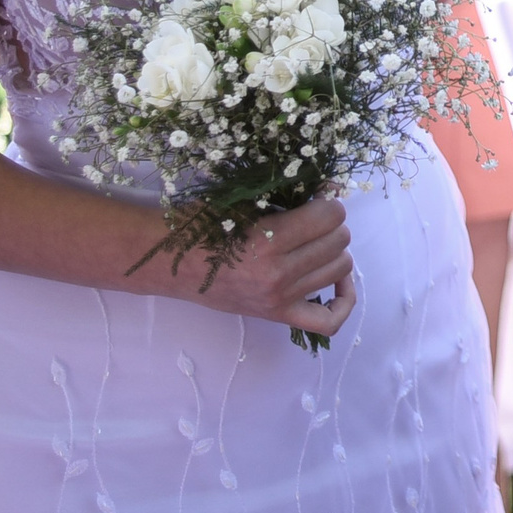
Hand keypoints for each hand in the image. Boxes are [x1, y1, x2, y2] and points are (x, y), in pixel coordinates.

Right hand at [162, 197, 357, 336]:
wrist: (170, 263)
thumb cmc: (203, 225)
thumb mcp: (246, 202)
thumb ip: (290, 199)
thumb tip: (331, 192)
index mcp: (268, 241)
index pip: (330, 217)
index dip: (329, 203)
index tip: (318, 198)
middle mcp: (277, 274)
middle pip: (338, 242)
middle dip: (331, 224)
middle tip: (313, 219)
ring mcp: (279, 299)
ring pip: (339, 269)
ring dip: (334, 251)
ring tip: (316, 242)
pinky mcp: (276, 315)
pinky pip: (327, 321)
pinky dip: (342, 301)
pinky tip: (337, 282)